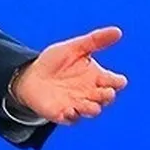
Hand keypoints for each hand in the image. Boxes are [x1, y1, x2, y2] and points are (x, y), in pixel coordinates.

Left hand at [12, 26, 127, 124]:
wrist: (31, 75)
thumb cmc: (56, 62)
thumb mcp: (74, 48)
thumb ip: (95, 40)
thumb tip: (118, 31)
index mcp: (98, 77)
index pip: (115, 82)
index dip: (117, 82)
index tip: (116, 80)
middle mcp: (92, 93)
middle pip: (107, 97)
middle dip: (107, 96)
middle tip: (104, 91)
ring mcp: (79, 104)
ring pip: (92, 110)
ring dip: (92, 108)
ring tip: (90, 105)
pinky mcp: (65, 114)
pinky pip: (72, 118)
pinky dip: (72, 116)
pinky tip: (68, 110)